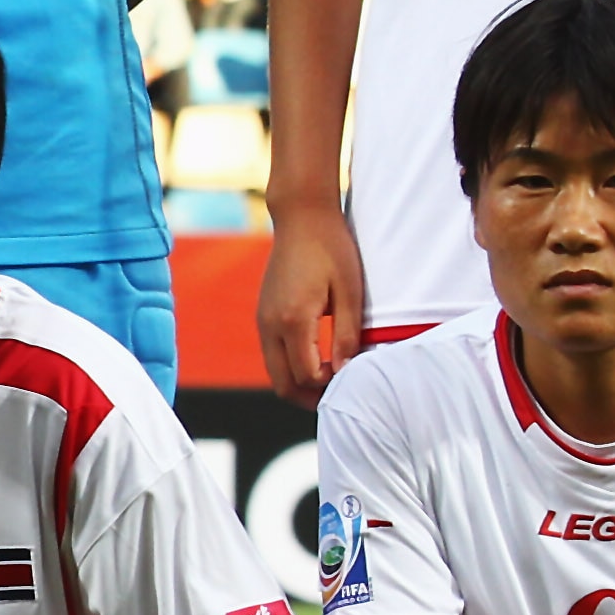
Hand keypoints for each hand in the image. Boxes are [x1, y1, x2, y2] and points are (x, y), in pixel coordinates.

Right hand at [257, 206, 365, 407]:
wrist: (301, 218)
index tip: (352, 377)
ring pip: (274, 371)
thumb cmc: (331, 250)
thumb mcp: (350, 293)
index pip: (306, 375)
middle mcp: (270, 325)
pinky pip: (272, 353)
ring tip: (330, 378)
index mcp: (293, 320)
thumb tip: (344, 372)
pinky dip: (290, 365)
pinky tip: (315, 356)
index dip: (329, 386)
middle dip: (309, 397)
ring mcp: (262, 320)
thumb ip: (347, 336)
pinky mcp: (262, 314)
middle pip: (282, 383)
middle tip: (339, 394)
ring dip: (299, 381)